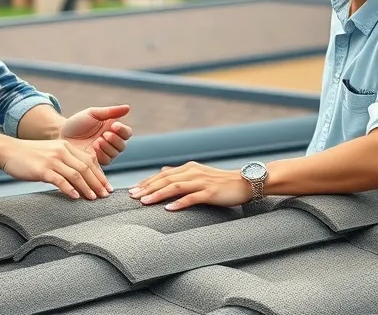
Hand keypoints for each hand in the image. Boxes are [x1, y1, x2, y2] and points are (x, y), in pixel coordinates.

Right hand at [0, 138, 110, 198]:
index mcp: (66, 146)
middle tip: (104, 195)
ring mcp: (52, 160)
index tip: (106, 186)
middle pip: (86, 168)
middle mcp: (62, 151)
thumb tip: (79, 177)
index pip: (89, 161)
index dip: (100, 174)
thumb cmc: (29, 155)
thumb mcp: (51, 152)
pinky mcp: (42, 170)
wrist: (8, 151)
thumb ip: (65, 160)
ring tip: (93, 198)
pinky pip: (60, 180)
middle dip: (97, 183)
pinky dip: (70, 189)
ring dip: (87, 188)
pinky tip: (75, 197)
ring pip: (76, 175)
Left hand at [60, 105, 132, 164]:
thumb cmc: (77, 123)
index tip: (114, 126)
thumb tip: (128, 107)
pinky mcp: (97, 162)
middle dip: (115, 140)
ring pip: (115, 154)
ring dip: (108, 147)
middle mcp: (110, 142)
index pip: (126, 132)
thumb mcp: (92, 113)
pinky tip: (94, 149)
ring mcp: (104, 153)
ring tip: (97, 141)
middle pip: (123, 145)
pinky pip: (106, 161)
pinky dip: (102, 155)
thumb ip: (110, 111)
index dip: (123, 130)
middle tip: (105, 135)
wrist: (61, 134)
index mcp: (112, 129)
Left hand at [129, 162, 252, 210]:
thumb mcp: (199, 174)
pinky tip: (168, 209)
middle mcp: (193, 172)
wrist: (246, 182)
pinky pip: (192, 198)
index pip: (163, 174)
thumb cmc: (222, 182)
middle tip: (132, 196)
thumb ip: (182, 174)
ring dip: (158, 194)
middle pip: (165, 179)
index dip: (147, 182)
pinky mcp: (210, 193)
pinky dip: (179, 203)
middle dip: (147, 187)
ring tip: (144, 202)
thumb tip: (163, 171)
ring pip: (175, 186)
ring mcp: (202, 182)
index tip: (133, 190)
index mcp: (189, 168)